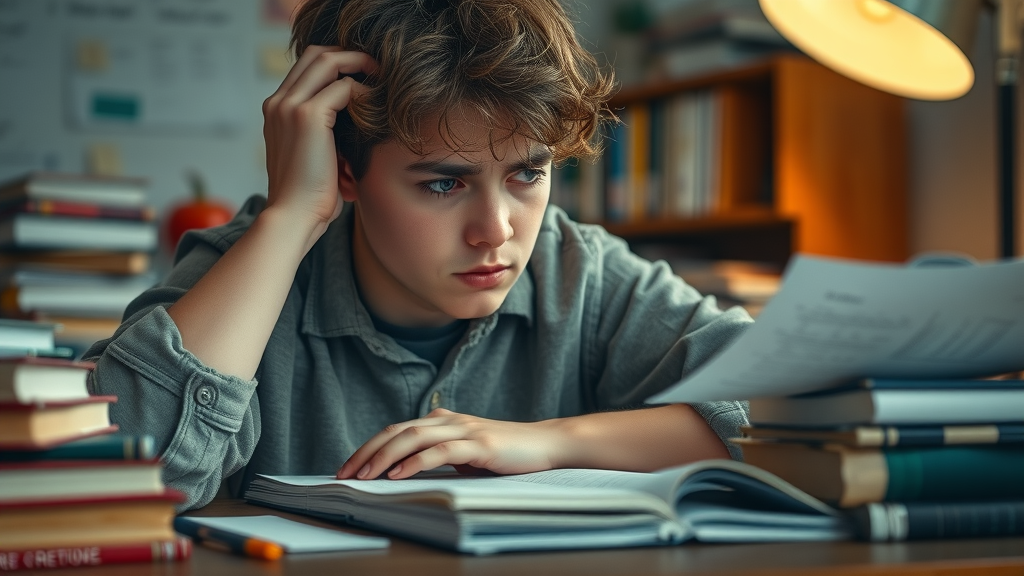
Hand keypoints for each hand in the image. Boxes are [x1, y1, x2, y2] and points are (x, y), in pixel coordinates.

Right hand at [261, 46, 375, 235]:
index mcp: (276, 111)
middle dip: (349, 55)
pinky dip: (363, 91)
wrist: (293, 217)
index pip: (306, 67)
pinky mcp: (307, 116)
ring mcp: (290, 106)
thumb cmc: (309, 197)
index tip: (363, 74)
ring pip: (328, 60)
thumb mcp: (315, 158)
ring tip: (381, 78)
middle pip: (315, 54)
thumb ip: (326, 136)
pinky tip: (376, 105)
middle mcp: (278, 102)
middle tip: (377, 69)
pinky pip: (342, 86)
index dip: (337, 63)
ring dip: (359, 63)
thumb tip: (355, 128)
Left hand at [336, 409, 564, 479]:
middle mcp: (449, 420)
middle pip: (397, 431)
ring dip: (384, 457)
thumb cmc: (506, 453)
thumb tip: (403, 472)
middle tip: (345, 474)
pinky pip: (441, 451)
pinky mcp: (479, 444)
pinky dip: (416, 462)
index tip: (348, 468)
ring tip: (365, 476)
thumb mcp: (466, 455)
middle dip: (367, 452)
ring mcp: (464, 430)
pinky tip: (399, 474)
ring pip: (413, 438)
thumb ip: (439, 456)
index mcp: (442, 421)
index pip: (396, 430)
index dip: (369, 447)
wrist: (546, 445)